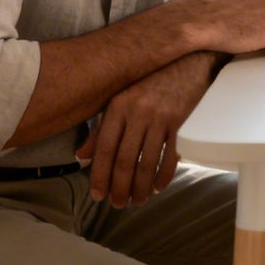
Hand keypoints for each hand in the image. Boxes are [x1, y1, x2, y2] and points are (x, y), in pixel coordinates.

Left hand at [77, 51, 217, 208]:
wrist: (184, 61)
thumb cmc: (148, 80)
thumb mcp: (120, 99)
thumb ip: (100, 128)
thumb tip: (81, 157)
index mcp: (117, 106)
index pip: (104, 148)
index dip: (100, 174)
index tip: (97, 194)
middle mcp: (136, 112)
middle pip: (126, 158)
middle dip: (120, 186)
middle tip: (118, 204)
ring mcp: (159, 117)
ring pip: (147, 161)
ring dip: (141, 186)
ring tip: (137, 200)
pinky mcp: (178, 121)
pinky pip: (169, 154)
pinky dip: (164, 174)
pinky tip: (157, 186)